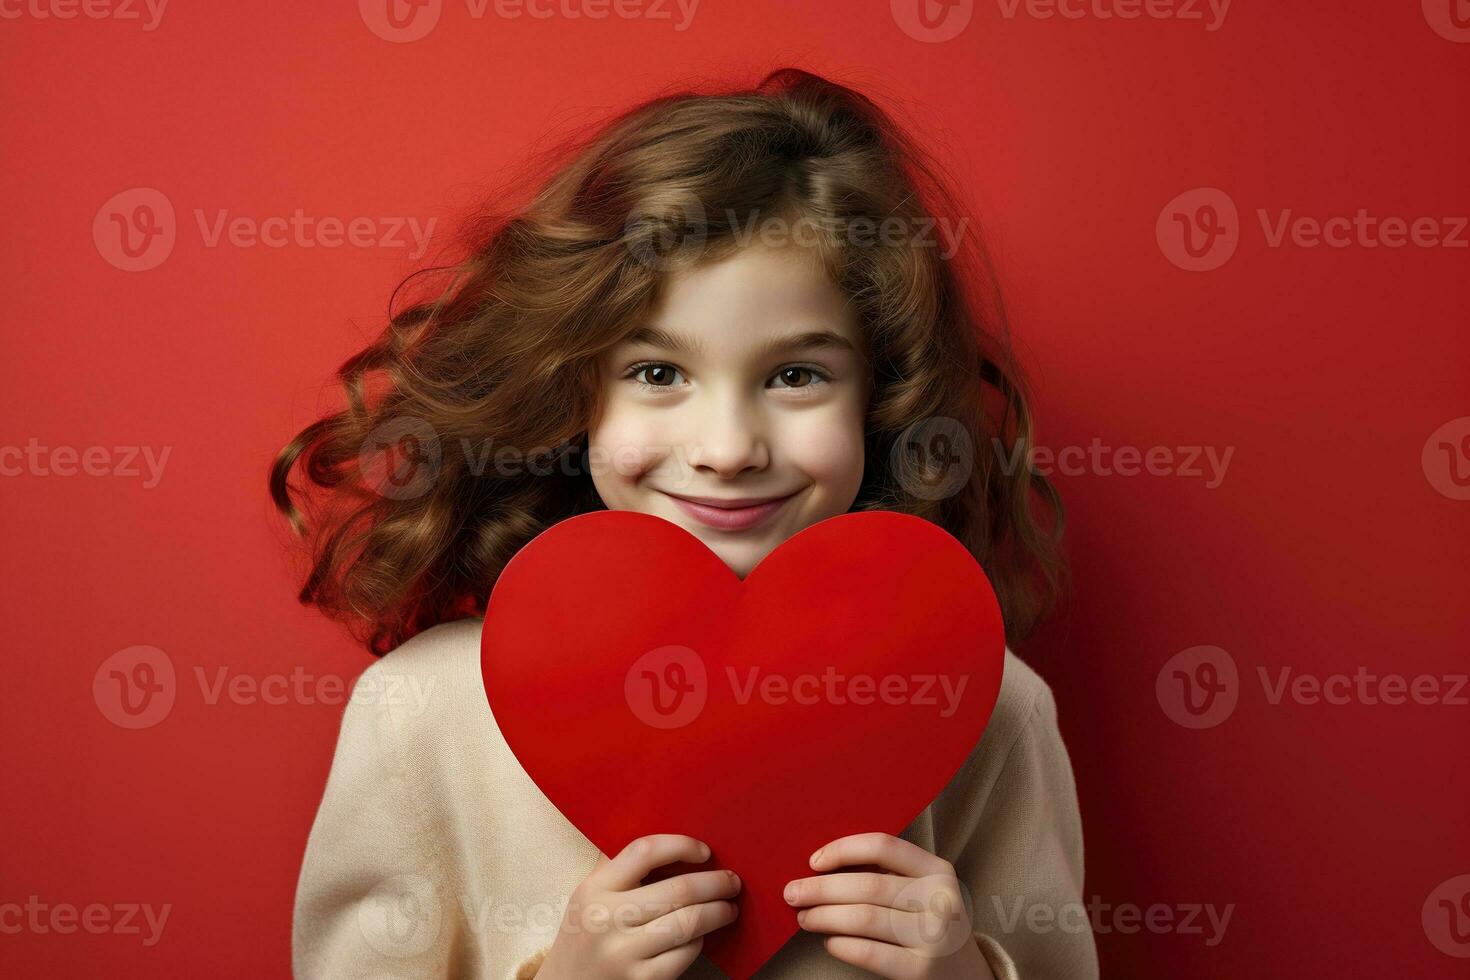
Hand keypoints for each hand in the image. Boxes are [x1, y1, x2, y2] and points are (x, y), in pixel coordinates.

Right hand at [537, 834, 741, 979]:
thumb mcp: (588, 898)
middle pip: (679, 889)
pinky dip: (699, 942)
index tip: (705, 851)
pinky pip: (684, 954)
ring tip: (728, 908)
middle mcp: (607, 918)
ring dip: (718, 912)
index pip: (645, 851)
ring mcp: (623, 952)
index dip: (682, 845)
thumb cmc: (584, 937)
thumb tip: (671, 845)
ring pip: (689, 922)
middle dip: (716, 883)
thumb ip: (618, 871)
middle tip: (732, 882)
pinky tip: (701, 937)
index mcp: (594, 888)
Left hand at [785, 832, 995, 978]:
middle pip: (866, 885)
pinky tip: (829, 941)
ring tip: (805, 917)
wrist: (967, 975)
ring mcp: (933, 937)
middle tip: (792, 893)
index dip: (843, 850)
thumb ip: (886, 874)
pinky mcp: (921, 970)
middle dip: (820, 889)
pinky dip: (840, 945)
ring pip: (862, 918)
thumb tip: (819, 867)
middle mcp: (940, 900)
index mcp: (937, 870)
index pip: (883, 846)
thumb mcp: (922, 891)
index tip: (813, 861)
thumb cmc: (929, 923)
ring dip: (823, 916)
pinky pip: (868, 952)